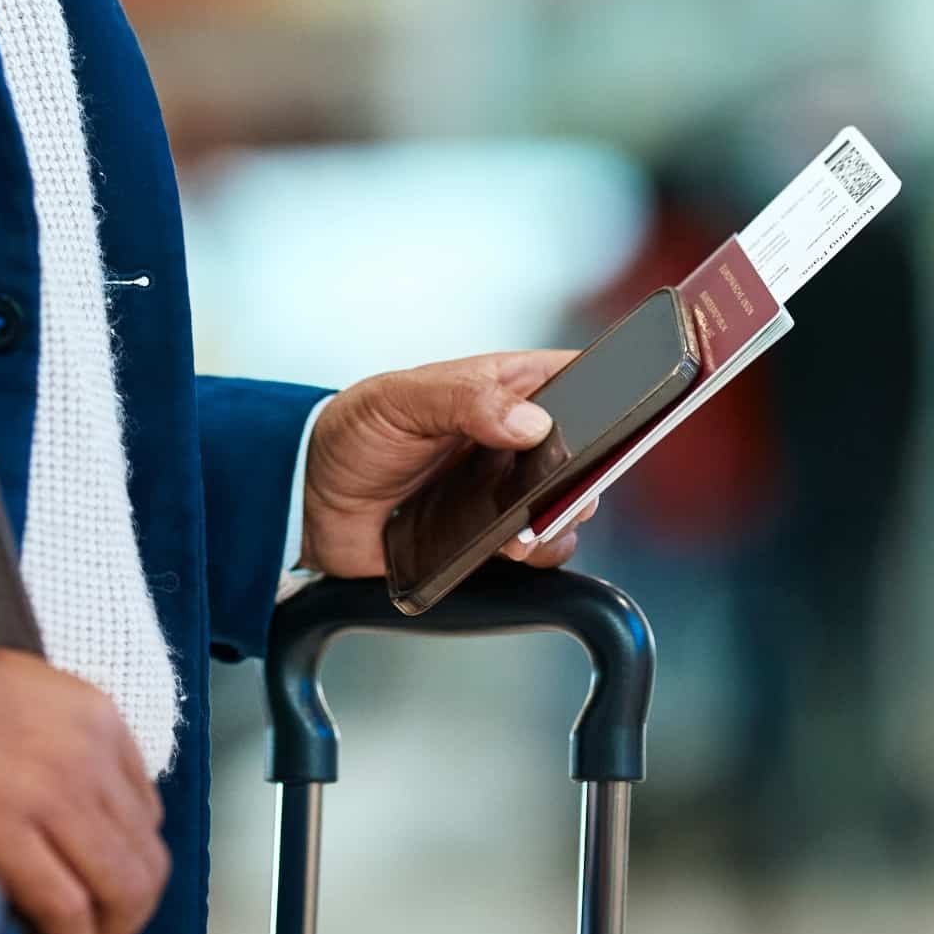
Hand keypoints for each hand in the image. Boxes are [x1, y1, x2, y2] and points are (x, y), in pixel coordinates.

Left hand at [296, 347, 594, 581]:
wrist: (308, 502)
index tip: (624, 411)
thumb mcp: (401, 400)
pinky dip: (534, 555)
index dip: (610, 390)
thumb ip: (464, 400)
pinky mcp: (489, 538)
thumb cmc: (353, 432)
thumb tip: (532, 423)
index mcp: (501, 389)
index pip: (576, 379)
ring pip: (567, 506)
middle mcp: (514, 440)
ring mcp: (506, 491)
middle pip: (586, 452)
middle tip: (568, 488)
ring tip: (528, 527)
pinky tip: (509, 549)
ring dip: (561, 520)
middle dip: (589, 472)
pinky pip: (535, 551)